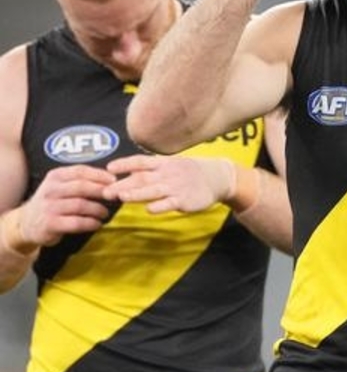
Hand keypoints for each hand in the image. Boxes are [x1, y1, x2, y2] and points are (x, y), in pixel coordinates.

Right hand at [18, 164, 115, 246]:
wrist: (28, 222)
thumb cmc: (52, 202)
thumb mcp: (60, 186)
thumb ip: (79, 181)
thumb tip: (110, 179)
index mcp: (55, 176)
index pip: (80, 171)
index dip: (99, 175)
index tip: (114, 180)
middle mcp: (51, 190)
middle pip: (81, 187)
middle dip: (101, 191)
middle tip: (114, 196)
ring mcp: (50, 207)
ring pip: (80, 205)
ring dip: (98, 209)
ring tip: (105, 213)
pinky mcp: (50, 223)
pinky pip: (76, 222)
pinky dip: (90, 223)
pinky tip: (97, 224)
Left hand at [105, 154, 232, 213]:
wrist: (217, 178)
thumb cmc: (188, 172)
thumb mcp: (170, 165)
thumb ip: (150, 169)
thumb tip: (124, 172)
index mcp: (163, 163)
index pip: (141, 162)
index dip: (125, 164)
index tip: (109, 169)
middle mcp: (167, 174)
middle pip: (142, 178)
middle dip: (122, 184)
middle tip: (105, 192)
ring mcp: (176, 187)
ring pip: (154, 190)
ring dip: (137, 194)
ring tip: (122, 197)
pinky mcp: (185, 200)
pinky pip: (170, 203)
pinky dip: (160, 206)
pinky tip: (149, 209)